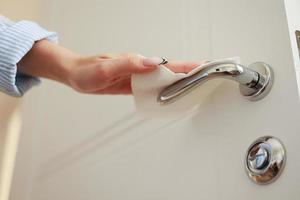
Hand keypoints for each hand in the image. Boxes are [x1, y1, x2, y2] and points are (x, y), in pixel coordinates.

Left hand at [18, 40, 203, 93]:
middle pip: (169, 71)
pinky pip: (152, 86)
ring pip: (162, 78)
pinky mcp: (132, 84)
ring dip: (179, 81)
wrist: (75, 74)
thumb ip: (129, 65)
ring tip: (196, 84)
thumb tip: (153, 62)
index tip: (203, 65)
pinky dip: (164, 88)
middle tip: (208, 74)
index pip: (167, 64)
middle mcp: (140, 68)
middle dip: (189, 72)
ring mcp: (137, 76)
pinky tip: (171, 92)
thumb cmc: (87, 71)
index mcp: (137, 63)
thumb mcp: (106, 68)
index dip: (186, 65)